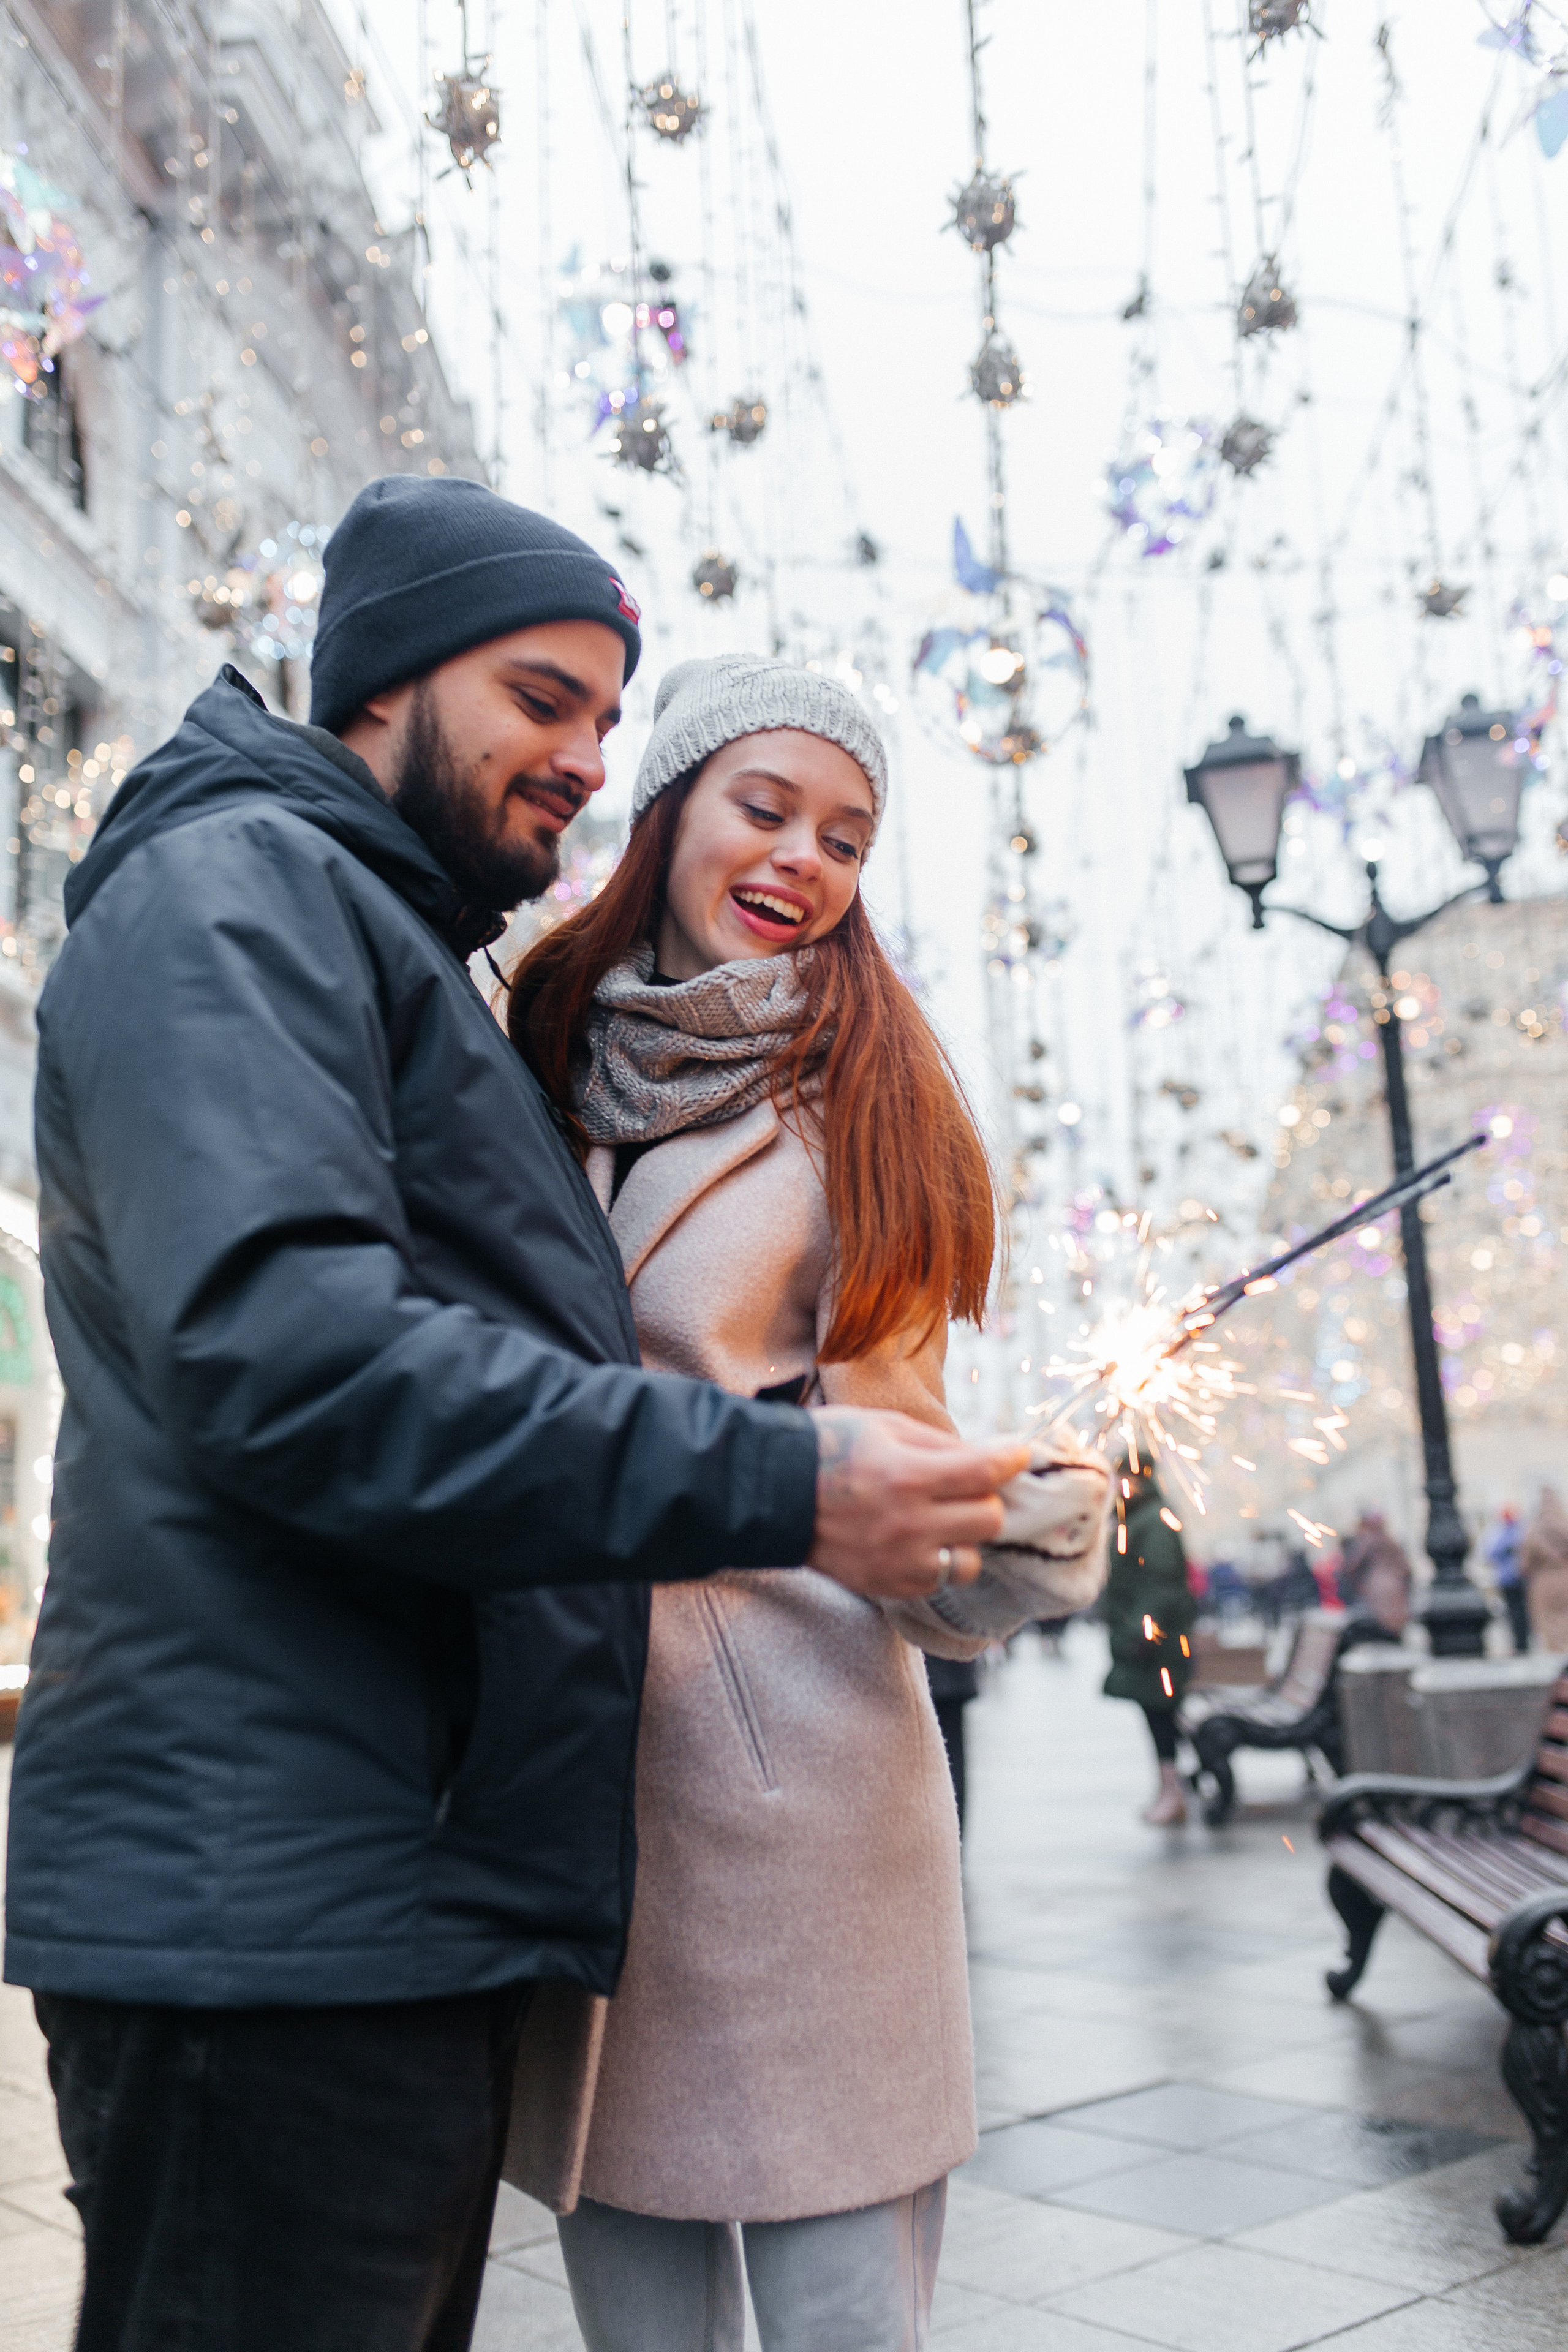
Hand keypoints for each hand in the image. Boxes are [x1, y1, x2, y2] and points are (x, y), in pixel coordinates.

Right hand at [805, 1408, 1031, 1600]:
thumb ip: (939, 1443)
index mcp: (907, 1475)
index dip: (1012, 1460)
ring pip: (971, 1561)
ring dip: (965, 1537)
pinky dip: (938, 1560)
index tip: (1018, 1453)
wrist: (772, 1492)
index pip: (985, 1474)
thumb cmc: (829, 1447)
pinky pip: (939, 1581)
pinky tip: (916, 1539)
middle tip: (965, 1485)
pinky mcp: (889, 1586)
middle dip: (985, 1497)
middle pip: (989, 1519)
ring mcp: (899, 1562)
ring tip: (942, 1519)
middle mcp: (909, 1524)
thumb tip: (989, 1455)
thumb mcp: (885, 1426)